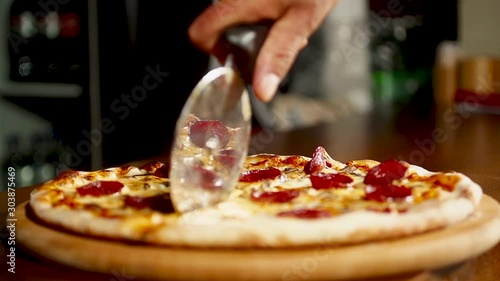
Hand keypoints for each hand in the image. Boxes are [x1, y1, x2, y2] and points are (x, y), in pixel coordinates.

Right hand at [189, 0, 337, 101]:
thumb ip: (279, 56)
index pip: (200, 33)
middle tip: (271, 46)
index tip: (234, 60)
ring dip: (256, 31)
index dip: (212, 51)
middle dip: (243, 43)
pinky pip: (250, 8)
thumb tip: (262, 91)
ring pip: (237, 18)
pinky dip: (265, 17)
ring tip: (285, 29)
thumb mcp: (300, 23)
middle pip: (219, 27)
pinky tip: (287, 15)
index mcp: (236, 4)